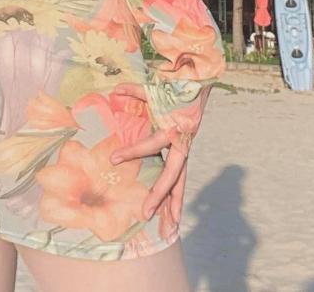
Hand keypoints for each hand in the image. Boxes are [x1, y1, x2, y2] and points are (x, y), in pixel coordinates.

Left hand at [109, 82, 188, 225]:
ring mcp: (185, 149)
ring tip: (169, 228)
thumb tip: (115, 89)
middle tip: (145, 213)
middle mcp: (182, 143)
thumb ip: (135, 91)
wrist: (200, 85)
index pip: (151, 144)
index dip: (132, 152)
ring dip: (174, 204)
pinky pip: (180, 177)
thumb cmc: (175, 87)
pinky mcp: (184, 153)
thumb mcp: (154, 88)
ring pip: (180, 181)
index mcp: (174, 127)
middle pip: (172, 173)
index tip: (113, 160)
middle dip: (159, 194)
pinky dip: (177, 196)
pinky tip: (173, 214)